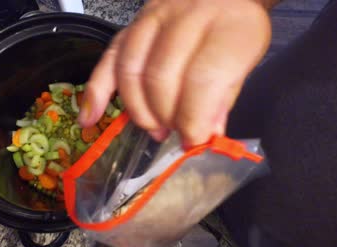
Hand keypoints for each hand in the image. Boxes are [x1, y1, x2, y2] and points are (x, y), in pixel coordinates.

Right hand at [78, 0, 270, 145]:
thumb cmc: (234, 32)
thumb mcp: (246, 63)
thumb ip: (223, 99)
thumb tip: (203, 135)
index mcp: (226, 26)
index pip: (202, 80)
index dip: (193, 119)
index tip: (193, 140)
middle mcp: (187, 16)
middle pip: (161, 78)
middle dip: (165, 117)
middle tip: (174, 132)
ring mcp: (154, 17)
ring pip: (131, 71)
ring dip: (139, 110)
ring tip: (154, 127)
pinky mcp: (131, 25)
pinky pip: (107, 59)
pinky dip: (96, 92)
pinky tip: (90, 117)